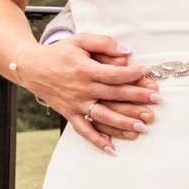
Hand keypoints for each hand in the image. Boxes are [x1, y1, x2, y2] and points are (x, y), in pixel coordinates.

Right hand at [15, 29, 157, 153]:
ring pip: (103, 116)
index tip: (148, 72)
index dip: (133, 73)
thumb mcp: (79, 40)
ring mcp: (76, 104)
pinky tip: (112, 148)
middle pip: (114, 95)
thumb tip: (126, 53)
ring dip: (123, 122)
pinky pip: (84, 130)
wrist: (32, 68)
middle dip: (138, 98)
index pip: (114, 74)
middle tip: (157, 100)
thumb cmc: (59, 53)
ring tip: (143, 126)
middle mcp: (81, 89)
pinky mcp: (69, 114)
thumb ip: (103, 43)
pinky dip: (96, 140)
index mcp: (85, 69)